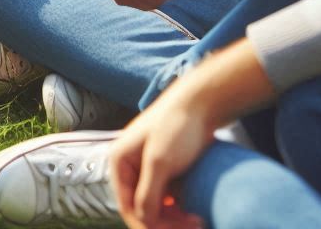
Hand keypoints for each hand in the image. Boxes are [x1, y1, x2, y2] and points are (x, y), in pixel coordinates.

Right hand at [110, 81, 211, 228]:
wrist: (200, 104)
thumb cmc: (176, 127)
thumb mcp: (159, 162)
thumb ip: (147, 195)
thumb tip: (144, 222)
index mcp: (120, 161)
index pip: (127, 206)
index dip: (146, 227)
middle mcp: (130, 166)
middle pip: (143, 208)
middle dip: (165, 222)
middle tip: (192, 227)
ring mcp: (148, 167)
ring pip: (157, 204)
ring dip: (174, 218)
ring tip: (198, 221)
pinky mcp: (165, 168)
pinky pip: (168, 196)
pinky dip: (179, 207)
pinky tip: (194, 211)